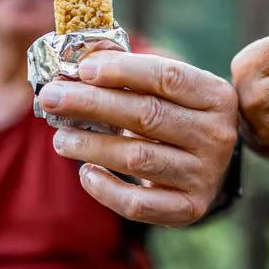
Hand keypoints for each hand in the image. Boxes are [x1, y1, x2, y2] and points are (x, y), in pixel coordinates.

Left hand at [38, 50, 237, 226]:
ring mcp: (205, 175)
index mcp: (216, 97)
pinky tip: (85, 173)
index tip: (83, 69)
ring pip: (138, 158)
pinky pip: (139, 204)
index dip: (123, 70)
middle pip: (147, 115)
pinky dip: (106, 190)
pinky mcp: (189, 208)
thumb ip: (133, 71)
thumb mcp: (170, 89)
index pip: (168, 76)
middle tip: (52, 98)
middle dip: (93, 104)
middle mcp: (216, 135)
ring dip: (91, 145)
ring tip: (60, 137)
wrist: (210, 165)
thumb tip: (83, 60)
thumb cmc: (178, 115)